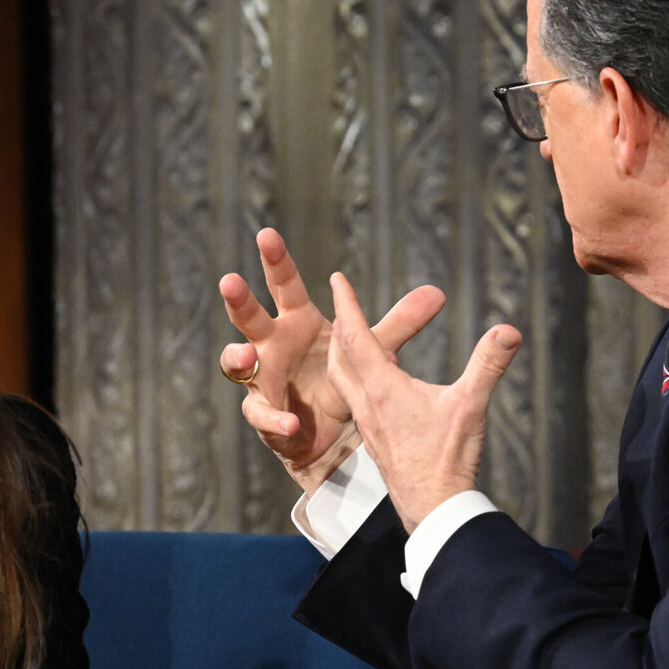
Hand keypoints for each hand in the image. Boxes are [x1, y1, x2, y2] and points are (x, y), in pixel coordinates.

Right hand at [219, 228, 443, 491]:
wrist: (334, 435)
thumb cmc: (342, 380)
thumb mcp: (372, 351)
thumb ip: (399, 323)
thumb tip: (438, 292)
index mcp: (297, 321)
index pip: (284, 285)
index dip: (275, 261)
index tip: (267, 233)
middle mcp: (273, 345)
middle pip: (249, 317)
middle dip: (238, 299)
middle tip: (230, 280)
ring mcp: (263, 378)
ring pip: (236, 362)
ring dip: (238, 358)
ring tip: (249, 357)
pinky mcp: (265, 414)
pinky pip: (262, 414)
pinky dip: (275, 418)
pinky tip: (290, 422)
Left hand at [325, 271, 520, 530]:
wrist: (432, 509)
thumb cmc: (448, 459)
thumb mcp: (471, 406)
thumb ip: (488, 364)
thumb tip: (509, 330)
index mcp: (383, 388)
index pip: (358, 335)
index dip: (348, 304)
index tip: (337, 278)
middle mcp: (367, 403)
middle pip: (340, 355)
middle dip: (340, 325)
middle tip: (341, 303)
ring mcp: (367, 424)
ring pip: (343, 379)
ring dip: (342, 353)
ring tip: (351, 338)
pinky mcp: (374, 440)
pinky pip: (354, 400)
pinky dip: (353, 379)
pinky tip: (372, 383)